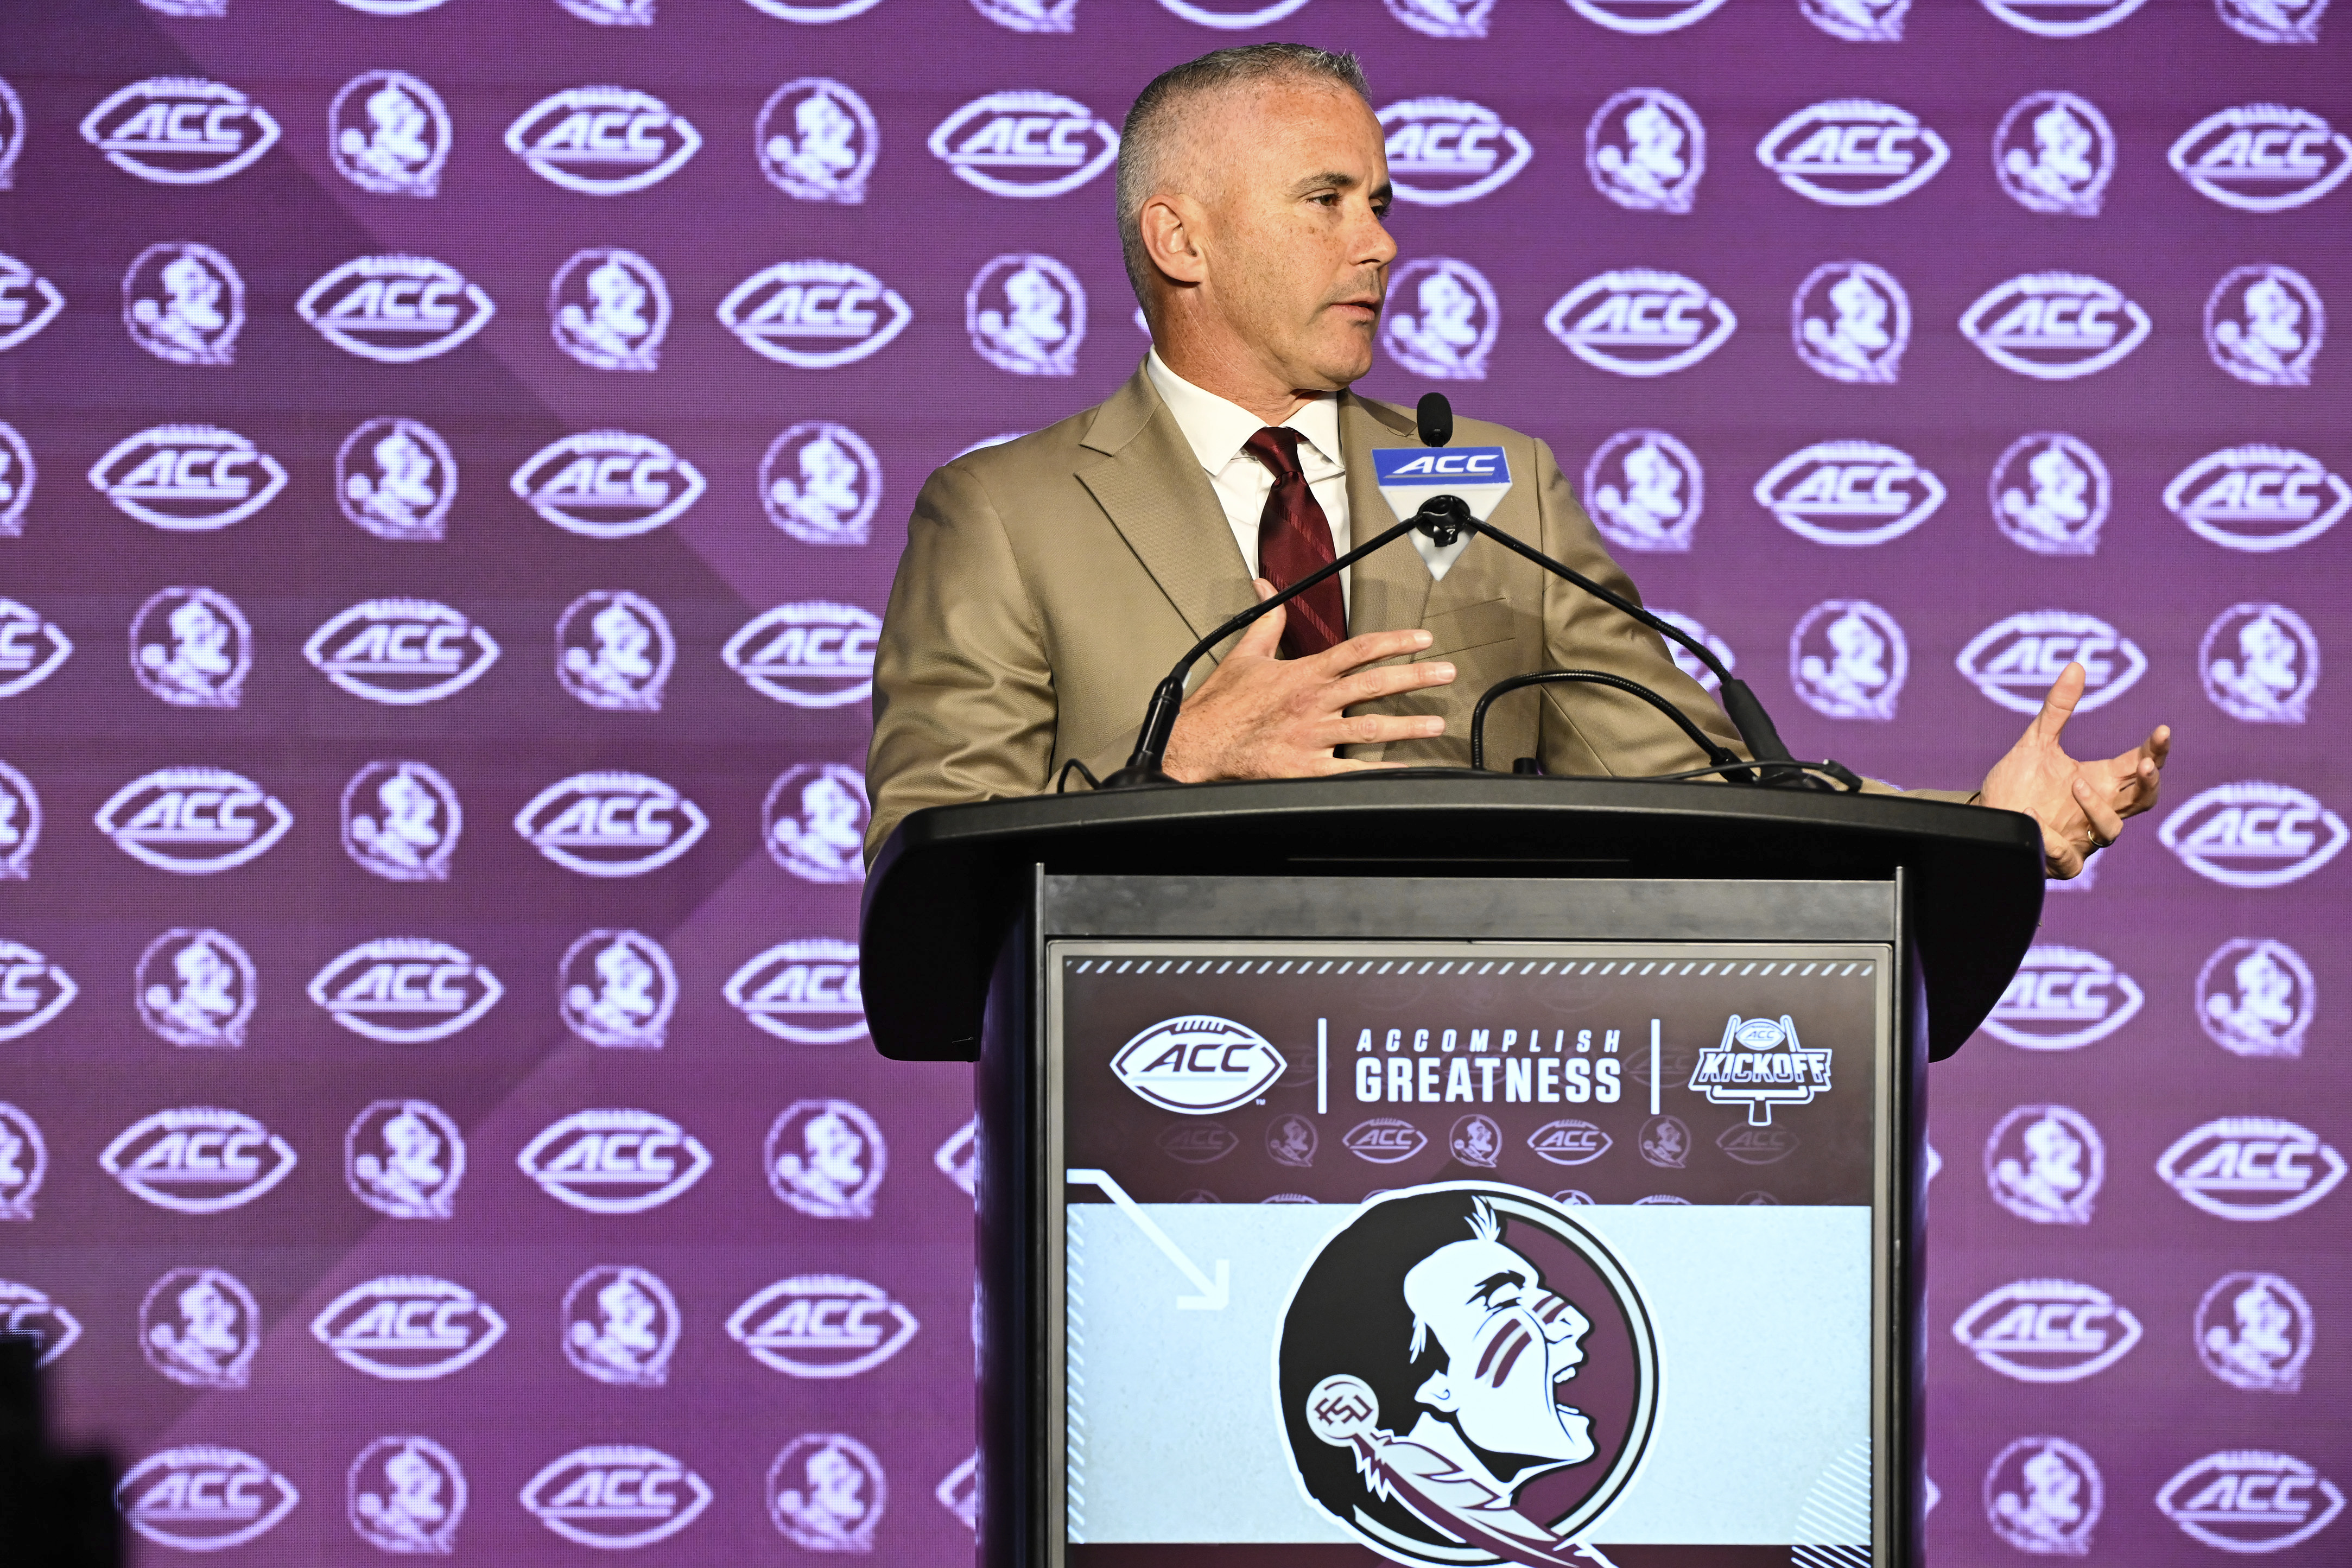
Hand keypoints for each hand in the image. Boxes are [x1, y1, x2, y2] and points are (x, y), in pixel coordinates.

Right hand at [1164, 579, 1457, 780]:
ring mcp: (1313, 736)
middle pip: (1375, 685)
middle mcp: (1314, 702)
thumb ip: (1268, 623)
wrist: (1198, 745)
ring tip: (1435, 724)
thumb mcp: (1244, 655)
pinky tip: (1404, 771)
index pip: (1358, 650)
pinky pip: (1351, 770)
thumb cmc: (1220, 705)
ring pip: (1372, 728)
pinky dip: (1380, 772)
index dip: (1394, 642)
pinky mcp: (1306, 767)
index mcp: (1304, 673)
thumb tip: (1268, 589)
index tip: (1422, 640)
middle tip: (1445, 674)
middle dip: (1415, 678)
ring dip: (1408, 726)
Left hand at [1976, 661, 2169, 878]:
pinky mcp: (2061, 860)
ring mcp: (2083, 837)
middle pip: (2143, 799)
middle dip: (2150, 782)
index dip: (2155, 751)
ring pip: (2112, 831)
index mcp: (2102, 780)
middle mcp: (2099, 809)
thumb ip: (2057, 709)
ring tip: (2075, 784)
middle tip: (2146, 764)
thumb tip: (2077, 665)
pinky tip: (2033, 818)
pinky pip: (2069, 858)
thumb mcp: (2036, 742)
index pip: (2141, 766)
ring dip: (2098, 808)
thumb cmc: (2018, 782)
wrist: (1987, 818)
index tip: (2162, 731)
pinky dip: (2054, 841)